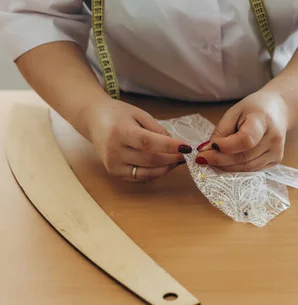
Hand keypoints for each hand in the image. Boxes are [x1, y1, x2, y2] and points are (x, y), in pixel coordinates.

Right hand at [78, 98, 192, 181]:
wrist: (93, 119)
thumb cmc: (117, 115)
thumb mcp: (139, 114)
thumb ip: (157, 130)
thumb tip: (175, 145)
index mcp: (120, 132)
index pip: (149, 143)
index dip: (170, 147)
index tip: (187, 147)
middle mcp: (114, 151)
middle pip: (151, 160)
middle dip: (172, 158)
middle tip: (184, 154)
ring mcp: (113, 165)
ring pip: (148, 172)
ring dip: (166, 168)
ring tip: (176, 160)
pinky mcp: (114, 173)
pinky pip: (140, 177)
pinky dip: (155, 173)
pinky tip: (163, 165)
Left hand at [195, 90, 288, 171]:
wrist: (278, 109)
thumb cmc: (253, 109)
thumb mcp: (234, 112)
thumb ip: (220, 132)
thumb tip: (206, 152)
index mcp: (263, 121)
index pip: (245, 140)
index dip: (225, 147)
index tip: (208, 146)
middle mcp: (274, 139)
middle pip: (243, 157)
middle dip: (219, 160)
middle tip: (202, 158)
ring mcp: (276, 152)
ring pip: (246, 168)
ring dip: (226, 167)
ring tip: (212, 160)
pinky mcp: (276, 161)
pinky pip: (252, 170)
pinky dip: (236, 168)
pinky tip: (227, 162)